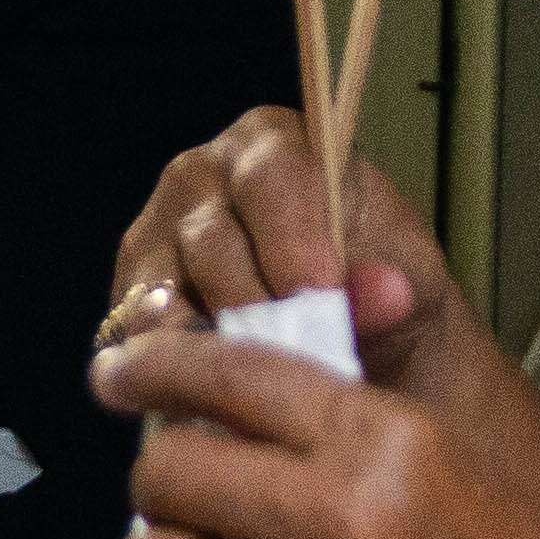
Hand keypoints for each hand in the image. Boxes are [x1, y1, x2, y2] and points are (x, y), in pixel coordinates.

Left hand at [99, 321, 539, 538]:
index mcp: (379, 443)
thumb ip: (331, 423)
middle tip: (185, 493)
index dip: (153, 366)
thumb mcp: (439, 460)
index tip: (118, 373)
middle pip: (168, 472)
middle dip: (164, 480)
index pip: (227, 375)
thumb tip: (212, 392)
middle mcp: (335, 520)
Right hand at [105, 108, 479, 388]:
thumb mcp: (408, 286)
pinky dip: (175, 369)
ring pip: (166, 291)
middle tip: (296, 358)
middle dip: (256, 306)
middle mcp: (202, 174)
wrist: (353, 337)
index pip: (272, 178)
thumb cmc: (377, 292)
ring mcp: (156, 231)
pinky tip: (216, 393)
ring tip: (260, 385)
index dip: (293, 238)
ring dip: (214, 345)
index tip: (320, 294)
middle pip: (211, 238)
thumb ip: (393, 288)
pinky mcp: (131, 294)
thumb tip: (385, 292)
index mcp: (275, 145)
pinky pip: (137, 335)